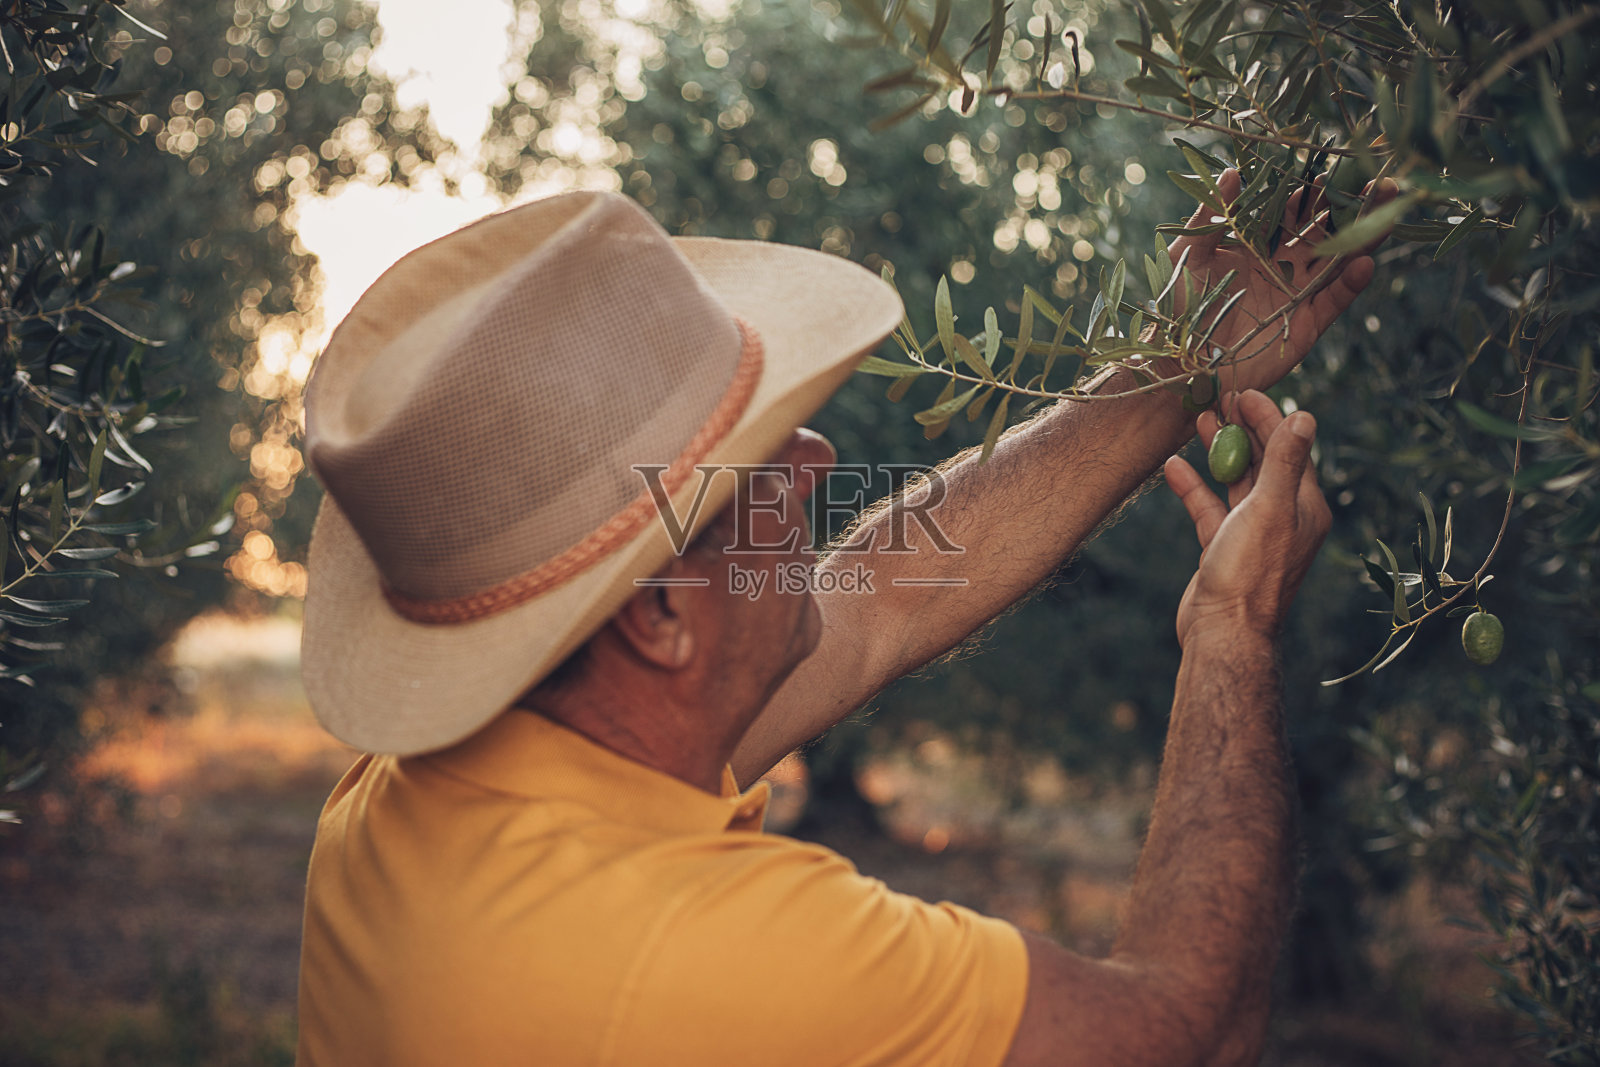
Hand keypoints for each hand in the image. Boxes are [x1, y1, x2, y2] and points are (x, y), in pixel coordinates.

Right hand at [1163, 391, 1331, 645]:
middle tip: (1220, 399)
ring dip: (1218, 452)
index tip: (1245, 394)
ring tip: (1199, 421)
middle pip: (1263, 462)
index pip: (1290, 450)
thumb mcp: (1269, 508)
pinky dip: (1193, 486)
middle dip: (1242, 430)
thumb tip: (1304, 417)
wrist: (1224, 632)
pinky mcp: (1223, 548)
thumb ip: (1284, 462)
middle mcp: (1282, 518)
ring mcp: (1251, 533)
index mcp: (1304, 507)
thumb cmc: (1250, 572)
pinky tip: (1174, 466)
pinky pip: (1209, 508)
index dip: (1270, 419)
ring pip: (1235, 482)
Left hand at [1165, 169, 1399, 394]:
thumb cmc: (1175, 309)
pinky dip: (1349, 284)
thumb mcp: (1187, 255)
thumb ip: (1211, 215)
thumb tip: (1233, 171)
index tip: (1336, 166)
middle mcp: (1283, 270)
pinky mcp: (1304, 328)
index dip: (1315, 192)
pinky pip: (1332, 302)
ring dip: (1366, 240)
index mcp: (1256, 249)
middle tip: (1386, 182)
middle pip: (1327, 234)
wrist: (1176, 363)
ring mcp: (1297, 298)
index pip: (1294, 214)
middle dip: (1357, 209)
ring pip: (1339, 264)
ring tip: (1390, 213)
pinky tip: (1363, 263)